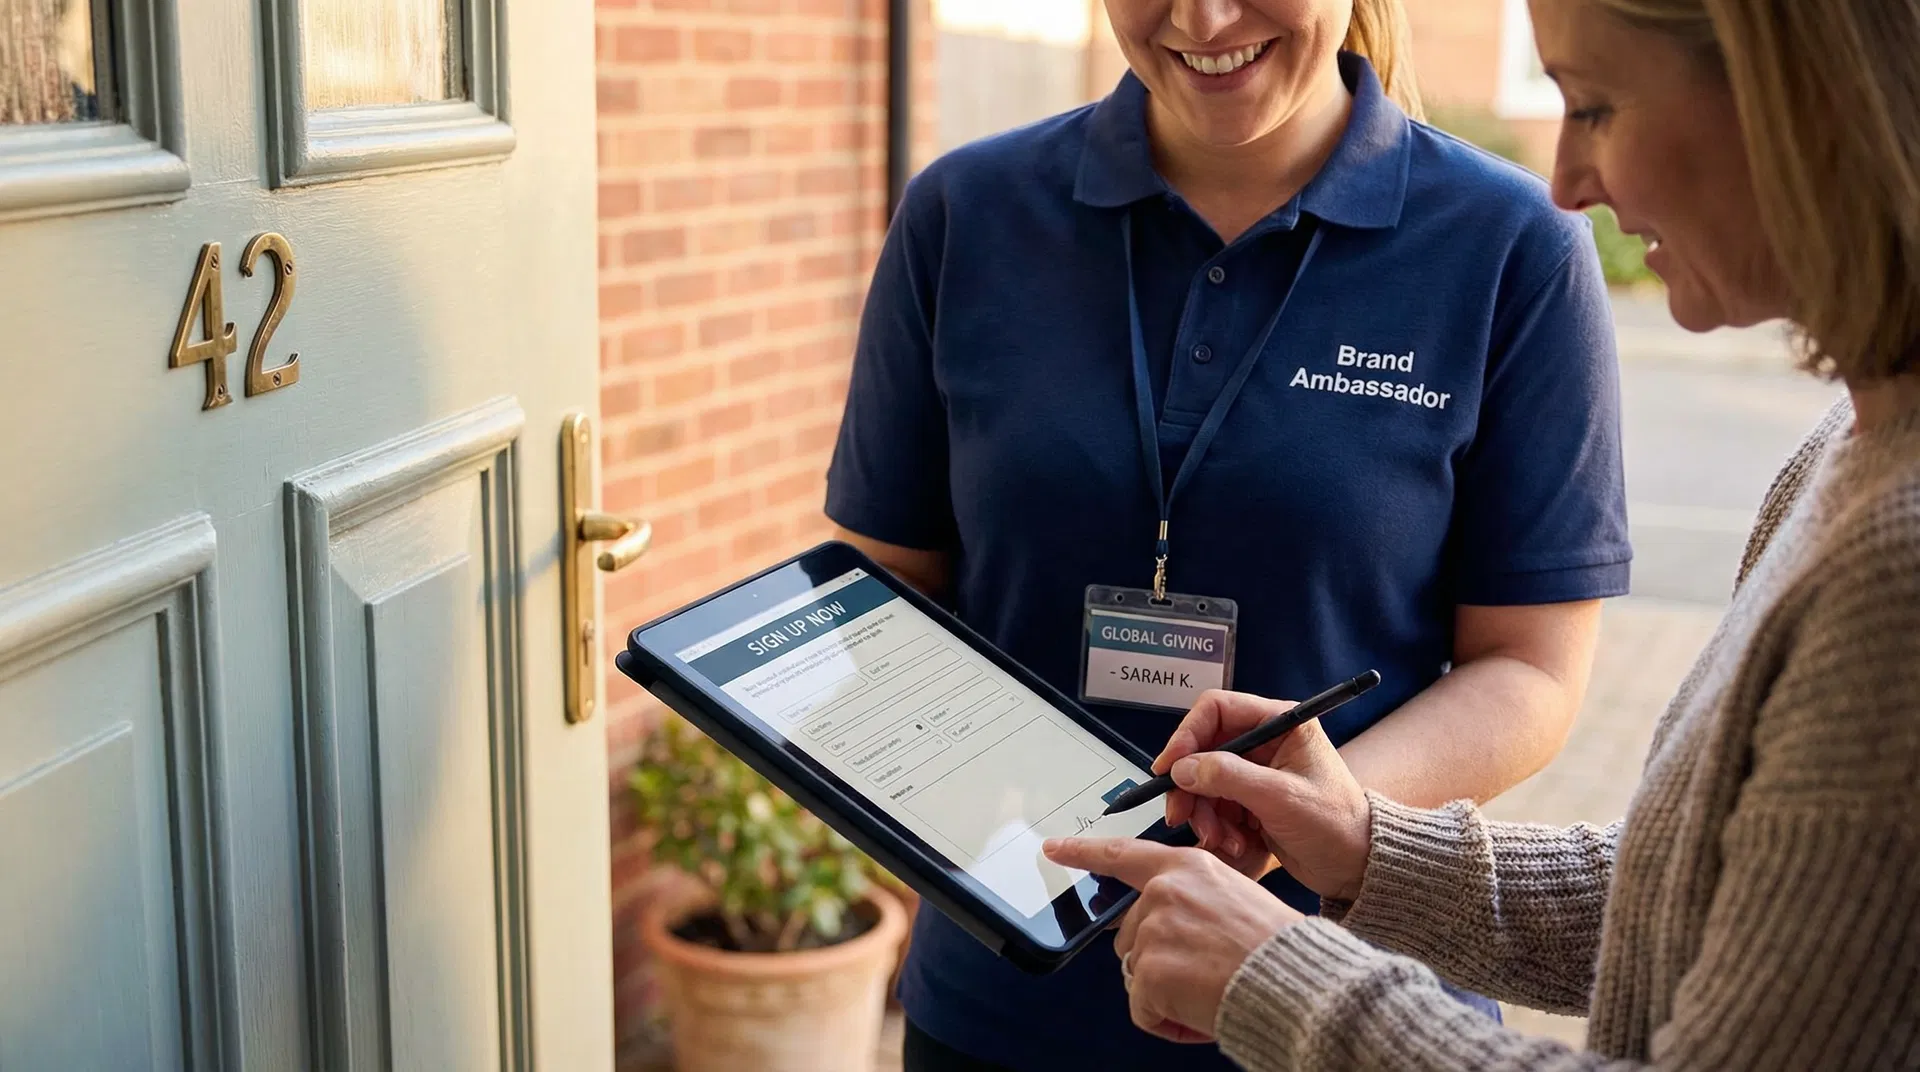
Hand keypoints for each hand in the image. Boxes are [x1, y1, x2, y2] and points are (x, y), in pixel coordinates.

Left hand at [1043, 837, 1302, 1041]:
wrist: (1296, 981)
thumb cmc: (1278, 947)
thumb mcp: (1235, 898)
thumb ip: (1191, 901)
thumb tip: (1161, 926)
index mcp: (1188, 867)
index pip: (1123, 855)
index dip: (1084, 852)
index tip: (1053, 848)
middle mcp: (1164, 891)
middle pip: (1130, 937)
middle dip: (1157, 963)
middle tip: (1206, 971)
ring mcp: (1153, 930)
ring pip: (1137, 975)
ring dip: (1166, 993)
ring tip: (1211, 988)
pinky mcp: (1149, 971)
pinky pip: (1143, 1010)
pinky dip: (1167, 1022)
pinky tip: (1200, 1012)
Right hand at [1156, 690, 1373, 902]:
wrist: (1356, 867)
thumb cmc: (1336, 825)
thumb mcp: (1281, 797)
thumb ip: (1228, 777)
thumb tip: (1182, 767)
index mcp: (1281, 723)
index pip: (1217, 709)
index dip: (1187, 734)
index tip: (1169, 767)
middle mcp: (1265, 741)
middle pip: (1203, 749)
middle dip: (1190, 786)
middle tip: (1181, 815)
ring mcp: (1255, 772)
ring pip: (1203, 781)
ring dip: (1203, 813)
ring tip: (1220, 840)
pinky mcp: (1250, 800)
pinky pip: (1214, 806)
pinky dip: (1215, 826)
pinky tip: (1235, 845)